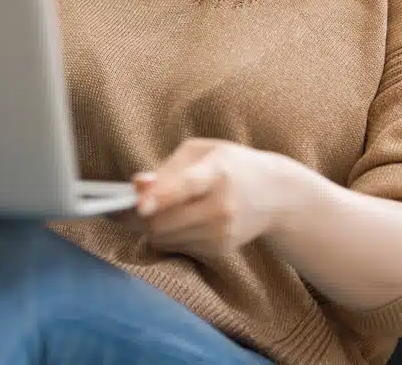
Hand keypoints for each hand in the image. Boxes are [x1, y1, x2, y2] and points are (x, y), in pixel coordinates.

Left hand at [129, 139, 300, 260]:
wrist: (276, 195)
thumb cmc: (229, 165)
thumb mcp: (202, 151)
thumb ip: (167, 168)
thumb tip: (137, 186)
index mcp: (217, 172)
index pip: (187, 186)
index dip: (161, 196)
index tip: (139, 205)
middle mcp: (222, 206)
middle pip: (165, 222)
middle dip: (138, 216)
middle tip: (126, 204)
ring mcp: (222, 232)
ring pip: (164, 238)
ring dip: (150, 226)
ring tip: (154, 209)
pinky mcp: (220, 249)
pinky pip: (175, 247)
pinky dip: (167, 235)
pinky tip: (179, 219)